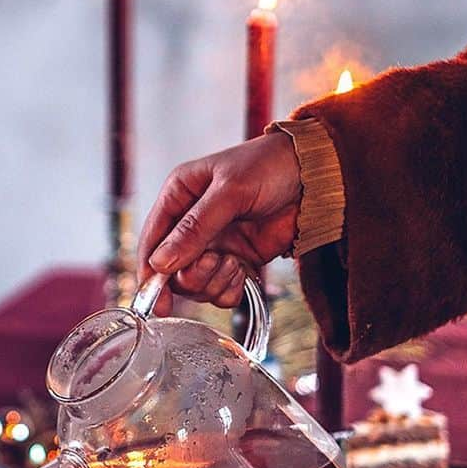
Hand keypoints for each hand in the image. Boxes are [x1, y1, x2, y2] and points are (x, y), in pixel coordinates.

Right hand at [137, 131, 300, 313]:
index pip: (152, 240)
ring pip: (195, 284)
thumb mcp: (229, 192)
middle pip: (172, 269)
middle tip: (217, 262)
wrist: (316, 176)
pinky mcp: (237, 260)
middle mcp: (191, 223)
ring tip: (234, 264)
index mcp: (180, 196)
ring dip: (213, 282)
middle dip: (192, 275)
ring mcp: (215, 244)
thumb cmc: (270, 166)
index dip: (150, 272)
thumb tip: (161, 263)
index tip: (155, 300)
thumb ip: (195, 228)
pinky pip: (220, 290)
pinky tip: (243, 275)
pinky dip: (229, 290)